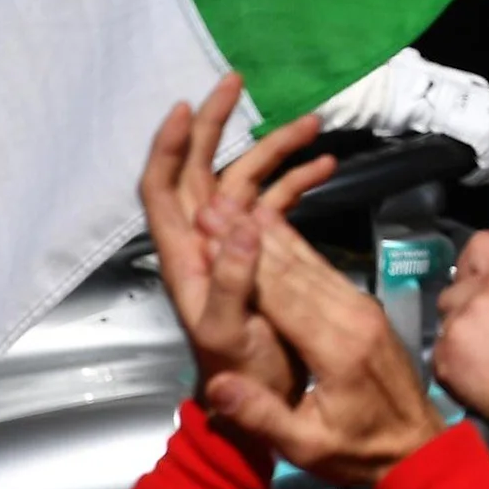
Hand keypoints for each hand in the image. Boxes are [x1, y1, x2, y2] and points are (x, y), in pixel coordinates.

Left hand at [140, 74, 335, 431]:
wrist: (259, 405)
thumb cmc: (241, 378)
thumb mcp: (232, 337)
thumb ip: (233, 283)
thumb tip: (241, 222)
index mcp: (186, 261)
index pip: (161, 189)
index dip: (167, 147)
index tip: (187, 106)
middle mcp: (203, 246)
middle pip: (199, 170)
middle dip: (216, 125)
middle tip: (238, 83)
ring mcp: (231, 249)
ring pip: (242, 182)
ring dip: (274, 150)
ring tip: (314, 123)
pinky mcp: (261, 258)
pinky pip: (272, 205)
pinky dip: (296, 181)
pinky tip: (327, 166)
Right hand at [202, 201, 444, 483]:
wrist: (417, 447)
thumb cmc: (358, 452)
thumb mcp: (306, 448)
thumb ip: (263, 416)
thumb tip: (217, 385)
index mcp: (337, 348)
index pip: (282, 295)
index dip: (244, 261)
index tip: (212, 234)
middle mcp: (352, 317)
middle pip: (293, 270)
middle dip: (251, 237)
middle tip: (212, 206)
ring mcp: (362, 309)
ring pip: (311, 264)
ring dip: (272, 234)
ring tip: (235, 207)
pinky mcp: (365, 309)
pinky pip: (325, 271)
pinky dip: (297, 248)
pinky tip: (276, 229)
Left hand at [433, 231, 488, 488]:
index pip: (480, 245)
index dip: (474, 266)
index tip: (477, 282)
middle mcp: (488, 289)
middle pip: (454, 288)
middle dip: (463, 308)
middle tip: (485, 332)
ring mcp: (464, 319)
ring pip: (445, 322)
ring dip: (459, 337)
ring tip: (487, 360)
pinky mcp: (447, 351)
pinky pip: (440, 353)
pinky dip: (454, 365)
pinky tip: (479, 376)